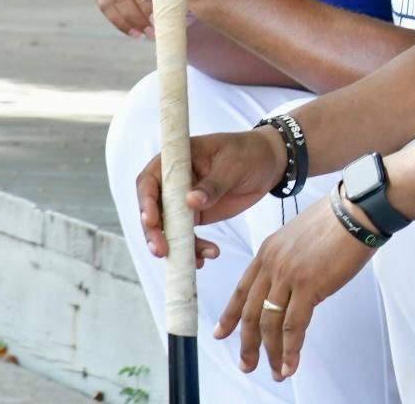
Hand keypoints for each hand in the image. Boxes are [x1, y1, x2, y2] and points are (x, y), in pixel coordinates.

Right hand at [137, 127, 284, 256]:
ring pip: (168, 227)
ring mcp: (183, 200)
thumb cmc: (250, 153)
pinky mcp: (195, 215)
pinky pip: (187, 235)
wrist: (269, 163)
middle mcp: (174, 182)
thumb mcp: (234, 165)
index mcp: (177, 160)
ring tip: (191, 260)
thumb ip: (214, 184)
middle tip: (162, 250)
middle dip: (154, 232)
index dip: (145, 201)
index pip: (149, 180)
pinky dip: (193, 249)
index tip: (151, 220)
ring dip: (173, 246)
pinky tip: (205, 258)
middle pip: (152, 208)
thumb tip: (190, 201)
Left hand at [214, 192, 377, 380]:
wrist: (357, 210)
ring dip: (271, 352)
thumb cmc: (338, 220)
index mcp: (268, 250)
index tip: (222, 333)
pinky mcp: (309, 285)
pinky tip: (290, 364)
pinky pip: (294, 325)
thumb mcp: (301, 237)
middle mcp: (272, 264)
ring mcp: (288, 275)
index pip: (243, 289)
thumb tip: (296, 290)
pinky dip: (290, 349)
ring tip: (275, 371)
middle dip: (248, 343)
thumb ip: (290, 262)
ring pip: (270, 323)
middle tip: (247, 364)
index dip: (230, 315)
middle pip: (252, 312)